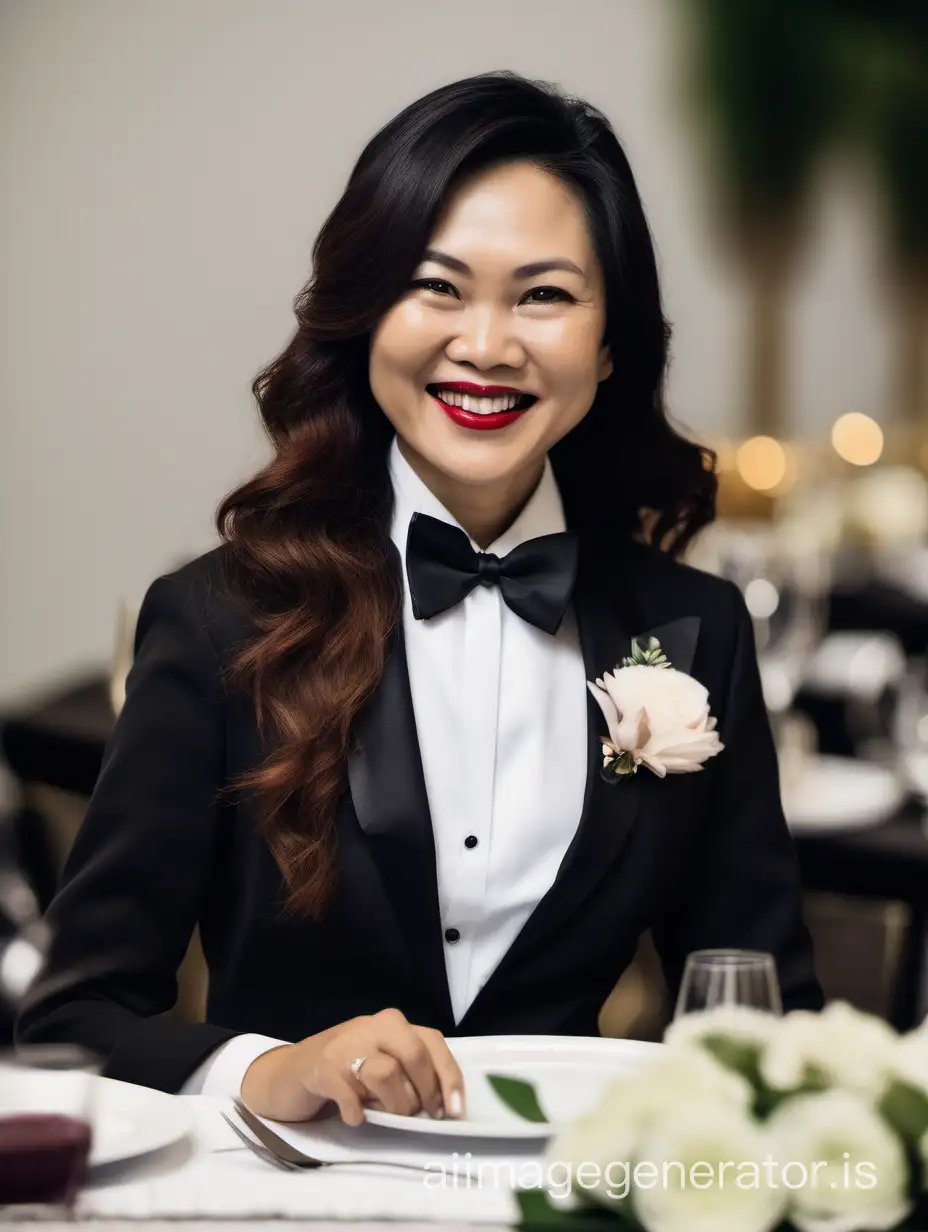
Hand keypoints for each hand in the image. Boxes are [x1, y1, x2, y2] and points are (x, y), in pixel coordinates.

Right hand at [239, 1007, 464, 1125]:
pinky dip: (358, 1114)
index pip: (432, 1044)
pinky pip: (352, 1097)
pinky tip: (354, 1116)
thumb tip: (443, 1104)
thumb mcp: (383, 1059)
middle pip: (414, 1055)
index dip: (449, 1078)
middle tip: (419, 1115)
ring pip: (387, 1074)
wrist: (292, 1070)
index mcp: (393, 1023)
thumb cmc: (347, 1068)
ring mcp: (346, 1044)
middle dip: (424, 1093)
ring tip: (382, 1113)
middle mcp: (372, 1026)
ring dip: (393, 1105)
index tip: (455, 1112)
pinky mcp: (323, 1067)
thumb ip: (410, 1070)